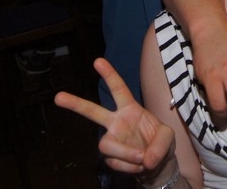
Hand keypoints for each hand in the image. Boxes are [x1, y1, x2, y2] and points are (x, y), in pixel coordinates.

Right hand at [54, 58, 174, 176]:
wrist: (157, 167)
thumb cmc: (160, 144)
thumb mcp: (168, 139)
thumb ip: (160, 145)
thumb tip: (145, 159)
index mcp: (130, 109)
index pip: (119, 89)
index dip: (109, 75)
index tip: (97, 61)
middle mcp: (116, 122)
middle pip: (92, 111)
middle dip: (75, 104)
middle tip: (58, 97)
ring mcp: (111, 140)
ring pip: (106, 145)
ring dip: (125, 153)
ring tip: (142, 159)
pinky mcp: (110, 158)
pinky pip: (115, 162)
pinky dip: (131, 167)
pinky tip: (140, 165)